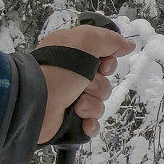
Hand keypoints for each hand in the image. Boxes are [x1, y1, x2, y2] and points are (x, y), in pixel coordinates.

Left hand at [36, 25, 135, 143]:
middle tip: (85, 83)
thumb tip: (128, 44)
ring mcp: (70, 98)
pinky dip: (90, 123)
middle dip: (99, 86)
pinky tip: (83, 121)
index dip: (108, 63)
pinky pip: (92, 123)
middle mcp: (71, 76)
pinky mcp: (70, 119)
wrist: (35, 103)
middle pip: (104, 83)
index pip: (103, 58)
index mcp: (72, 55)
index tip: (102, 65)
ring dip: (92, 104)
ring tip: (77, 104)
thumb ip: (110, 39)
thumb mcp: (85, 42)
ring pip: (100, 103)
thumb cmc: (56, 71)